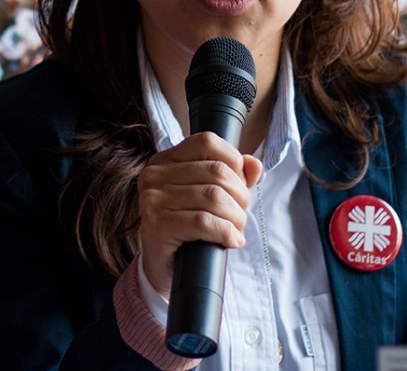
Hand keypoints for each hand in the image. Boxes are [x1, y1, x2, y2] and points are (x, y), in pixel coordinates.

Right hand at [137, 132, 262, 297]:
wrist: (165, 265)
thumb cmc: (188, 226)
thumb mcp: (210, 195)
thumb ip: (234, 175)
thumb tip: (254, 164)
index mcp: (166, 159)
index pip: (207, 142)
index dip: (233, 162)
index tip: (239, 185)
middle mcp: (154, 174)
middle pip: (216, 172)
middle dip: (240, 196)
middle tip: (240, 215)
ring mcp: (153, 199)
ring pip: (214, 197)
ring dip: (236, 217)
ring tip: (236, 230)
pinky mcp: (157, 225)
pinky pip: (203, 221)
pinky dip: (225, 231)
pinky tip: (231, 240)